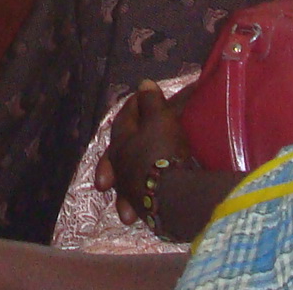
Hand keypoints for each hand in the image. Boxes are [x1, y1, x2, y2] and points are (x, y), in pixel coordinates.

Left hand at [95, 83, 228, 242]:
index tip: (145, 97)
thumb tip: (143, 84)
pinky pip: (137, 200)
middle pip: (118, 151)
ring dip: (125, 178)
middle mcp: (120, 164)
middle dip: (121, 144)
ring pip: (124, 179)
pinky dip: (136, 198)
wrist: (174, 195)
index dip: (136, 105)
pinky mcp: (142, 208)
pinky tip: (138, 205)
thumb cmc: (164, 151)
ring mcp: (128, 188)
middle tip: (126, 137)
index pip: (126, 117)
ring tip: (124, 182)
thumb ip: (151, 101)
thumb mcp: (161, 119)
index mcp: (121, 139)